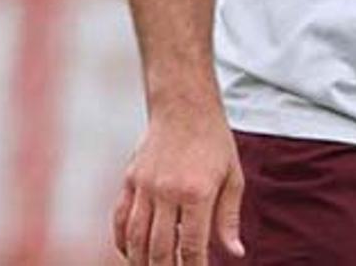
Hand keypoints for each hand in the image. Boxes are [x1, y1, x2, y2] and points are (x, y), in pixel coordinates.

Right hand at [114, 103, 245, 263]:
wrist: (185, 106)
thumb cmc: (214, 142)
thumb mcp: (232, 177)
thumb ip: (229, 218)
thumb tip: (235, 252)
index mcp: (197, 193)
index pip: (191, 245)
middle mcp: (167, 192)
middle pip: (159, 248)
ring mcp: (144, 186)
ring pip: (135, 237)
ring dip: (140, 262)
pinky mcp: (130, 180)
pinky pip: (121, 218)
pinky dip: (122, 240)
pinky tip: (130, 253)